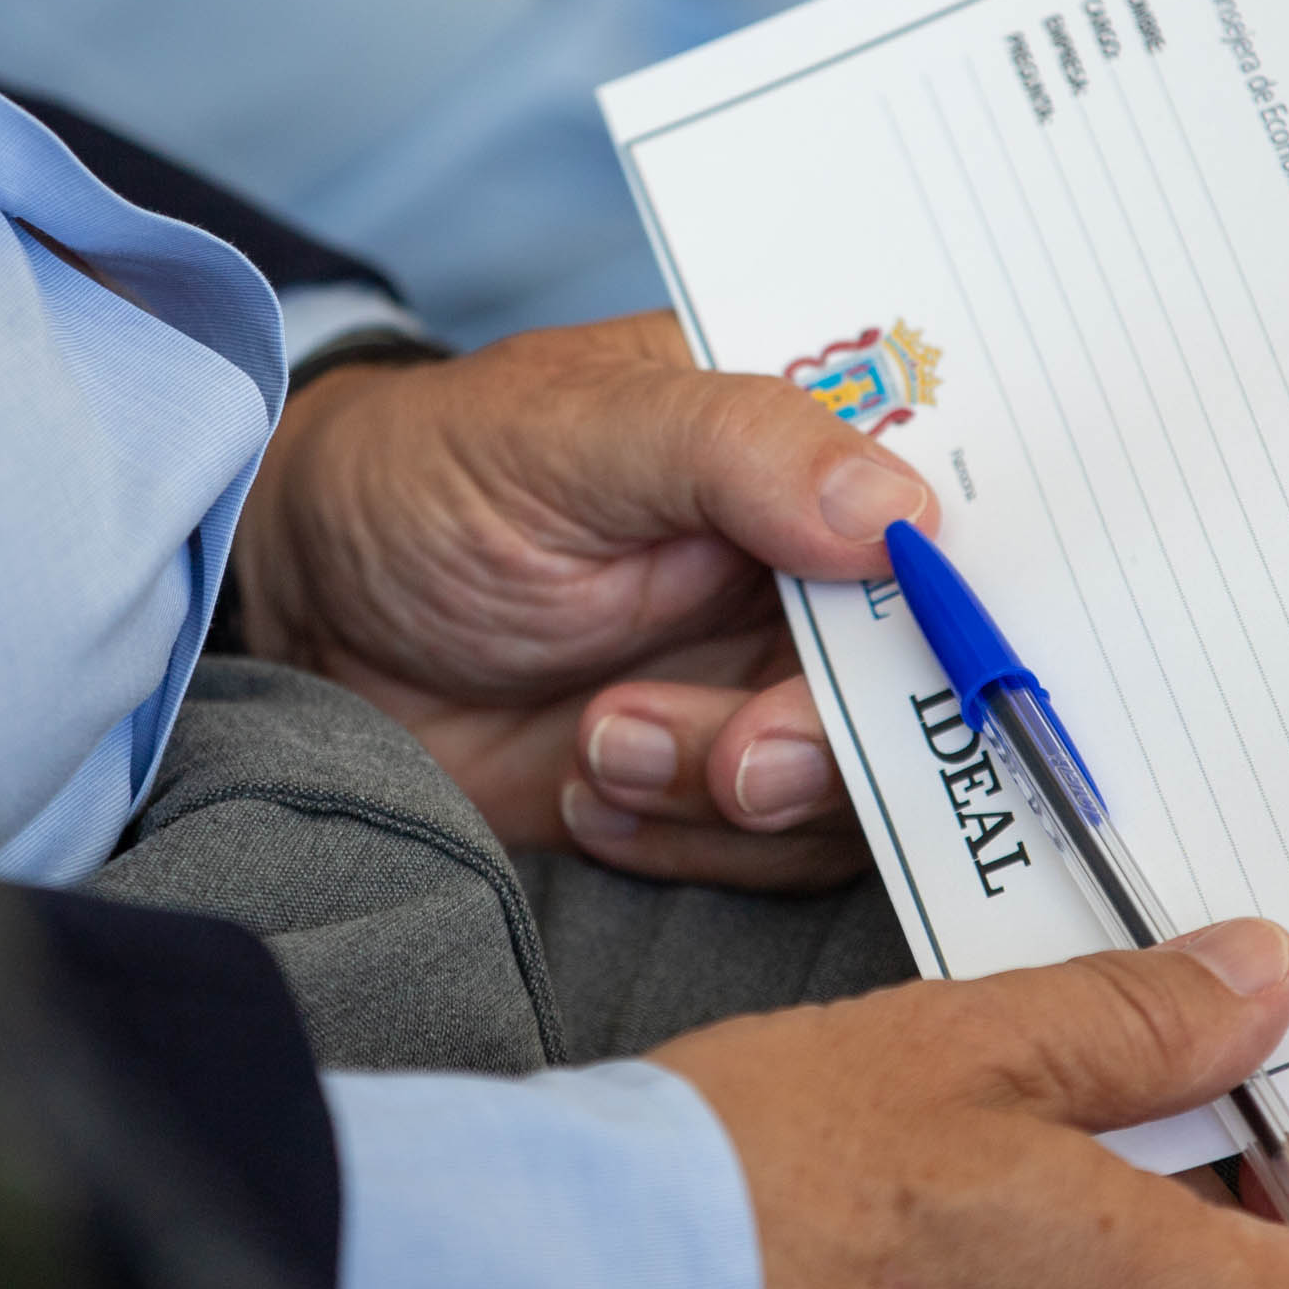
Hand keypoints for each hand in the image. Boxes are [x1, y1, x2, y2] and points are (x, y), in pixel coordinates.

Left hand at [228, 313, 937, 887]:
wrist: (314, 614)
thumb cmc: (436, 476)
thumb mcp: (574, 433)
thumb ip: (738, 450)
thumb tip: (901, 509)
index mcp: (819, 441)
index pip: (964, 508)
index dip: (975, 589)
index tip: (936, 651)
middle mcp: (826, 568)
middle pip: (934, 676)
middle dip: (836, 737)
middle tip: (737, 761)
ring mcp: (780, 681)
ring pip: (862, 782)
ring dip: (731, 790)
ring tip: (603, 742)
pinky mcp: (722, 783)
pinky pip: (775, 855)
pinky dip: (684, 841)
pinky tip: (590, 790)